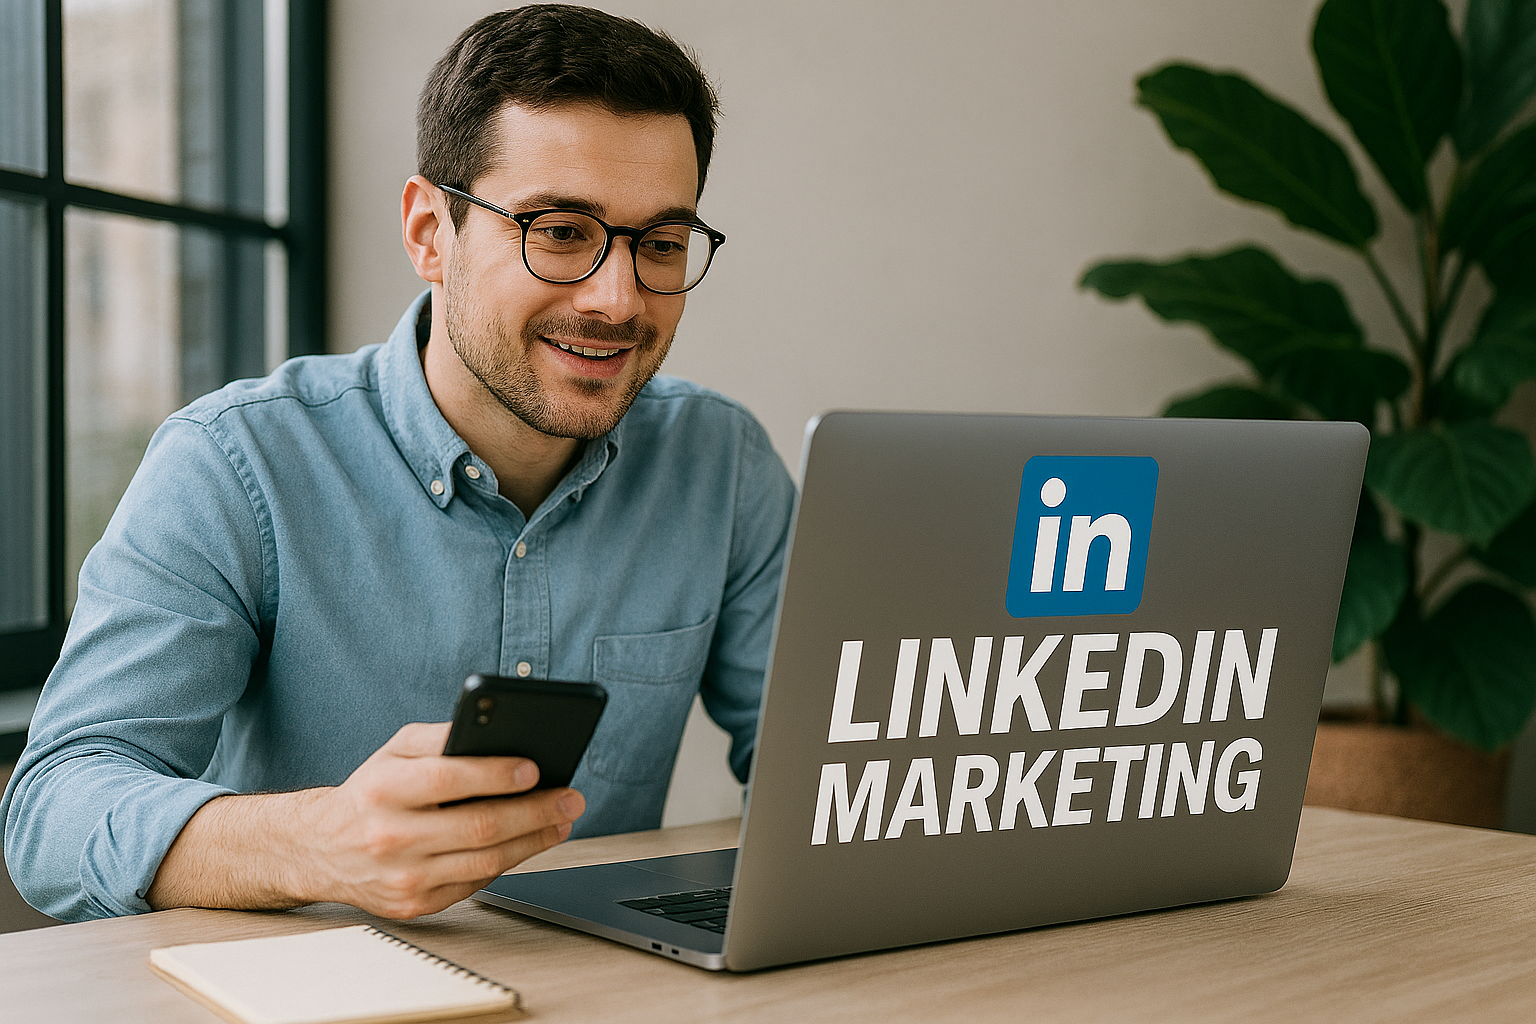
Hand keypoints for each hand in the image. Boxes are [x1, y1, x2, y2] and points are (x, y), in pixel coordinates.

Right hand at [145, 721, 584, 916]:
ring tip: (562, 819)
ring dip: (534, 840)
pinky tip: (531, 842)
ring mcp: (402, 877)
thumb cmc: (370, 792)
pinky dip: (508, 861)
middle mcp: (390, 836)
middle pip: (477, 826)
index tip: (534, 767)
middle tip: (570, 798)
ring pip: (484, 860)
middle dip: (534, 811)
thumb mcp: (393, 751)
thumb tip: (497, 731)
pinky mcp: (413, 905)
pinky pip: (475, 883)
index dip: (494, 773)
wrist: (320, 849)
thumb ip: (441, 737)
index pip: (446, 778)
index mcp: (382, 790)